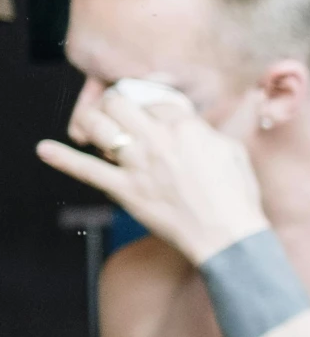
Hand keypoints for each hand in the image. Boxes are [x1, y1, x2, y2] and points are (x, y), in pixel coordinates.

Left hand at [38, 83, 267, 263]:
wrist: (228, 236)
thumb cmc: (238, 197)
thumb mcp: (232, 151)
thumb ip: (207, 132)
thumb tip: (193, 126)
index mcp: (187, 127)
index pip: (156, 100)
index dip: (151, 105)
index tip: (151, 113)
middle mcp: (158, 140)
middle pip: (120, 103)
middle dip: (116, 103)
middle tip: (117, 112)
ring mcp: (138, 165)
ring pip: (99, 127)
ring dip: (93, 122)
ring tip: (94, 126)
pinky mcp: (125, 190)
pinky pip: (86, 170)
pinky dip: (62, 159)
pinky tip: (44, 150)